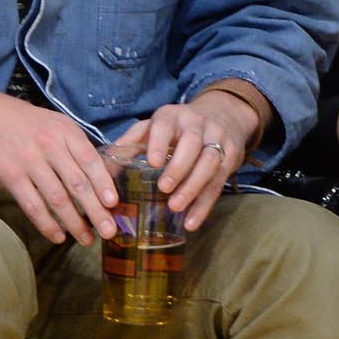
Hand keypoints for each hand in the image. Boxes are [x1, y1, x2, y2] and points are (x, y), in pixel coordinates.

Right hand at [0, 89, 121, 245]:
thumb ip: (75, 148)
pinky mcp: (11, 177)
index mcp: (66, 132)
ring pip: (57, 198)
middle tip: (109, 231)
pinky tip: (58, 236)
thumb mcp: (55, 125)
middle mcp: (50, 145)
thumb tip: (101, 180)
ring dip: (74, 223)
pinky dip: (47, 224)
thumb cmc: (25, 124)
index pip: (91, 161)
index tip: (114, 204)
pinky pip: (33, 206)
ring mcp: (30, 162)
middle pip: (78, 183)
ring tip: (86, 239)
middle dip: (96, 211)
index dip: (104, 184)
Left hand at [105, 91, 259, 232]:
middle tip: (164, 188)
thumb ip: (134, 140)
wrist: (223, 115)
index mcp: (173, 116)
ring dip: (193, 187)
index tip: (153, 162)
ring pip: (209, 163)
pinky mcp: (231, 156)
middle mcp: (197, 124)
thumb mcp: (156, 125)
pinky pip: (219, 183)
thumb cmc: (178, 127)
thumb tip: (107, 161)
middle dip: (179, 167)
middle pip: (192, 144)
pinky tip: (191, 222)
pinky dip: (205, 205)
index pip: (166, 124)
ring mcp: (217, 139)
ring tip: (175, 207)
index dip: (160, 142)